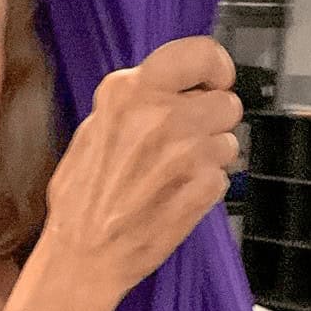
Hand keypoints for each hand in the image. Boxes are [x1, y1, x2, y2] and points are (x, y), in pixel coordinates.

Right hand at [40, 37, 241, 310]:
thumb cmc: (81, 202)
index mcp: (128, 92)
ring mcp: (186, 150)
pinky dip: (206, 189)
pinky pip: (223, 177)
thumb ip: (133, 105)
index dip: (216, 69)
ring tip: (174, 179)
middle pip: (226, 102)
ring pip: (229, 142)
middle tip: (189, 143)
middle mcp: (160, 114)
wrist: (83, 257)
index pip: (199, 54)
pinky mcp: (202, 185)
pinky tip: (176, 200)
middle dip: (214, 122)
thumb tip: (169, 91)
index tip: (215, 81)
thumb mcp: (93, 132)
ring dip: (211, 159)